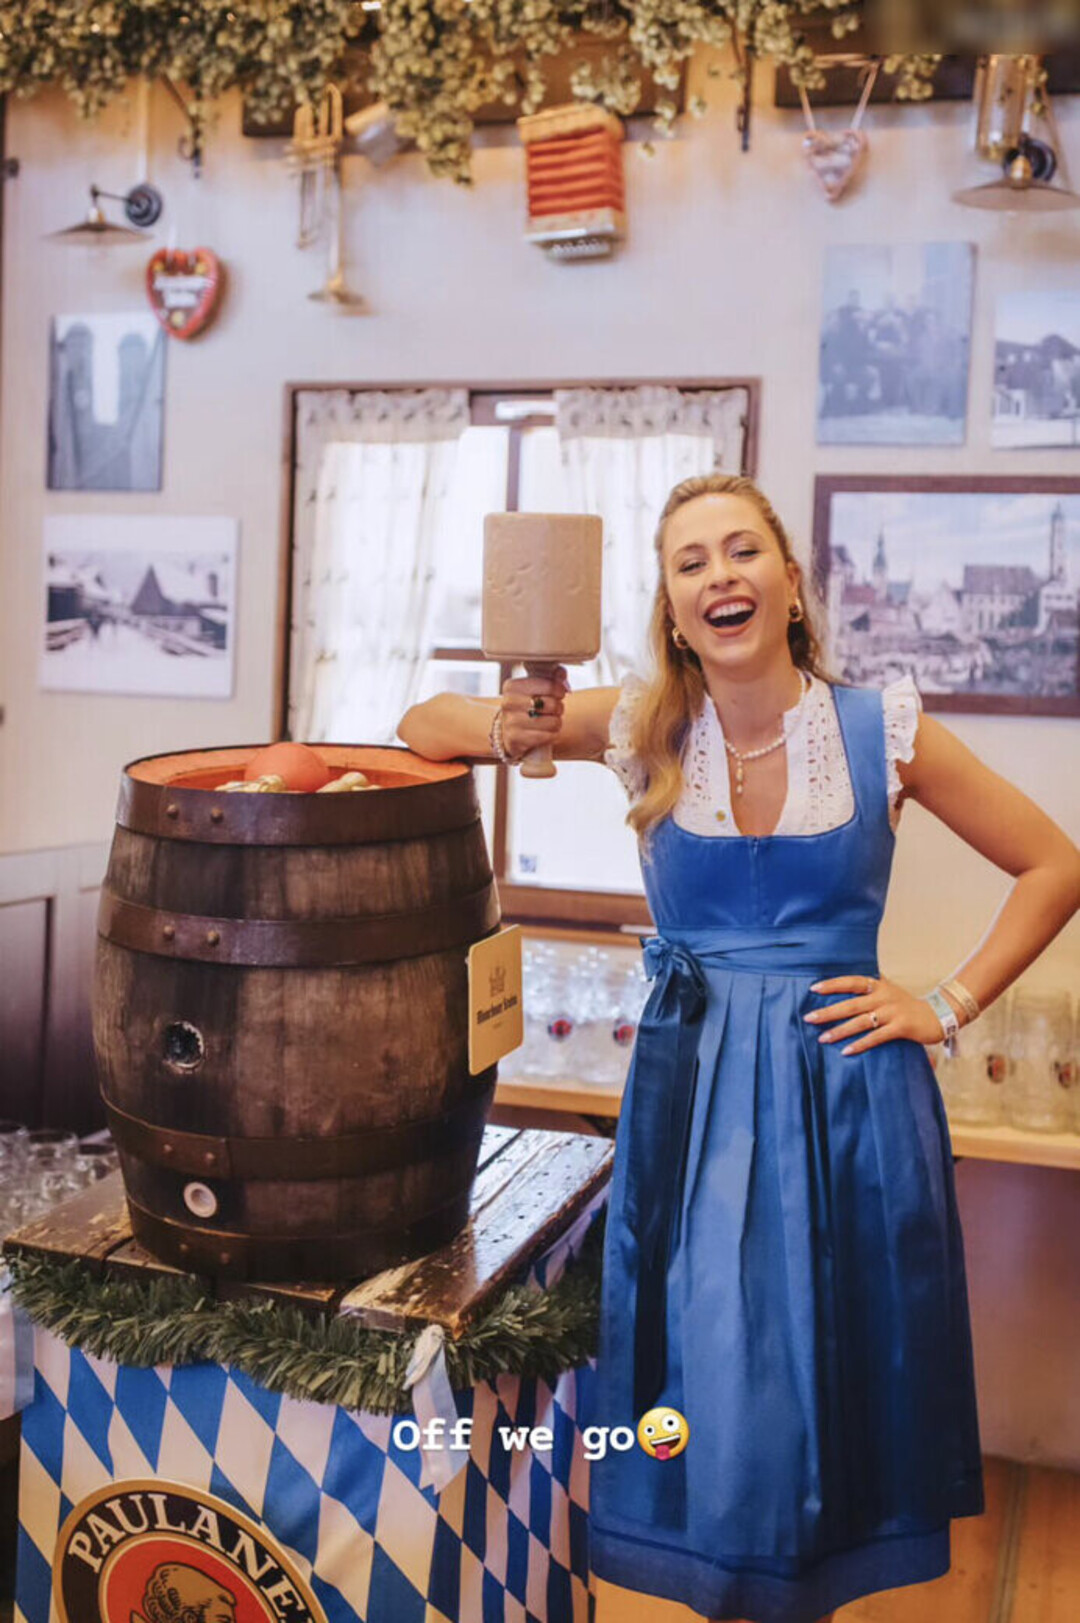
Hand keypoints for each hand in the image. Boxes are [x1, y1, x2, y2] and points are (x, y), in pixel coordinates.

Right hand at [499, 665, 569, 760]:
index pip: (548, 684)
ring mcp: (510, 723)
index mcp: (512, 686)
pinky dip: (552, 735)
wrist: (509, 731)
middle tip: (554, 709)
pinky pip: (547, 737)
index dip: (559, 690)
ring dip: (556, 722)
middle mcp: (508, 703)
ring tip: (550, 720)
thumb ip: (551, 677)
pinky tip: (546, 732)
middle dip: (558, 707)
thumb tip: (561, 673)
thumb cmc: (527, 706)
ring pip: (552, 722)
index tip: (559, 693)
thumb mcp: (536, 688)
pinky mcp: (516, 740)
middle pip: (550, 704)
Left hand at [803, 975, 947, 1055]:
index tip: (813, 989)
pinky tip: (846, 1051)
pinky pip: (876, 1037)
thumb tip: (842, 989)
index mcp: (879, 985)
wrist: (938, 1014)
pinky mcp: (901, 1027)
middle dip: (828, 1012)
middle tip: (808, 1018)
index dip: (832, 984)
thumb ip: (869, 989)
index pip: (851, 982)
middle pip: (851, 1004)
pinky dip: (860, 1044)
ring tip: (822, 1038)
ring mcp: (892, 1012)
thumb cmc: (906, 1005)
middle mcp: (884, 996)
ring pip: (861, 1022)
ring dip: (840, 1031)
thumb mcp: (888, 991)